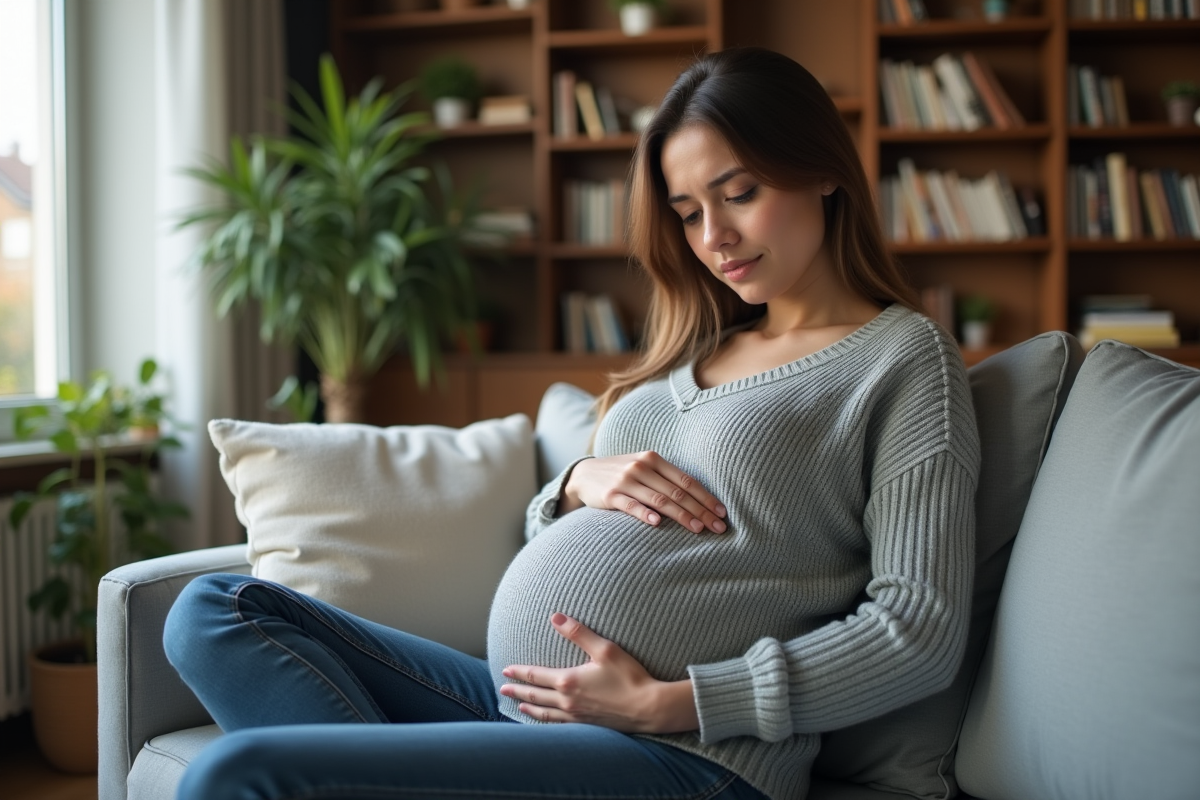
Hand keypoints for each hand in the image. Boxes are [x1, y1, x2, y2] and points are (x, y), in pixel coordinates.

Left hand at [500, 613, 698, 733]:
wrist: (648, 708)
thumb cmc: (629, 677)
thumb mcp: (605, 649)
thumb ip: (578, 633)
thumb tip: (555, 617)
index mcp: (568, 681)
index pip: (536, 676)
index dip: (520, 672)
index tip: (506, 670)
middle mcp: (568, 701)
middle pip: (535, 696)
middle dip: (517, 691)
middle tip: (503, 689)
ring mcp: (576, 717)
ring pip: (544, 713)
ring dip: (529, 708)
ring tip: (518, 706)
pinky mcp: (587, 726)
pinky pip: (559, 725)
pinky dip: (546, 722)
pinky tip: (545, 721)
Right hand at [561, 452, 727, 533]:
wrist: (584, 475)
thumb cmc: (622, 474)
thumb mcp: (644, 469)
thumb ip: (666, 479)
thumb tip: (700, 500)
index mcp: (654, 459)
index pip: (687, 480)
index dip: (706, 497)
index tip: (722, 513)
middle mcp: (642, 467)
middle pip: (677, 492)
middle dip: (700, 510)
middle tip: (718, 527)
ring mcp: (626, 480)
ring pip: (659, 499)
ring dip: (681, 515)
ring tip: (698, 528)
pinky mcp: (611, 495)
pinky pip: (631, 505)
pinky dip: (645, 513)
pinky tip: (657, 523)